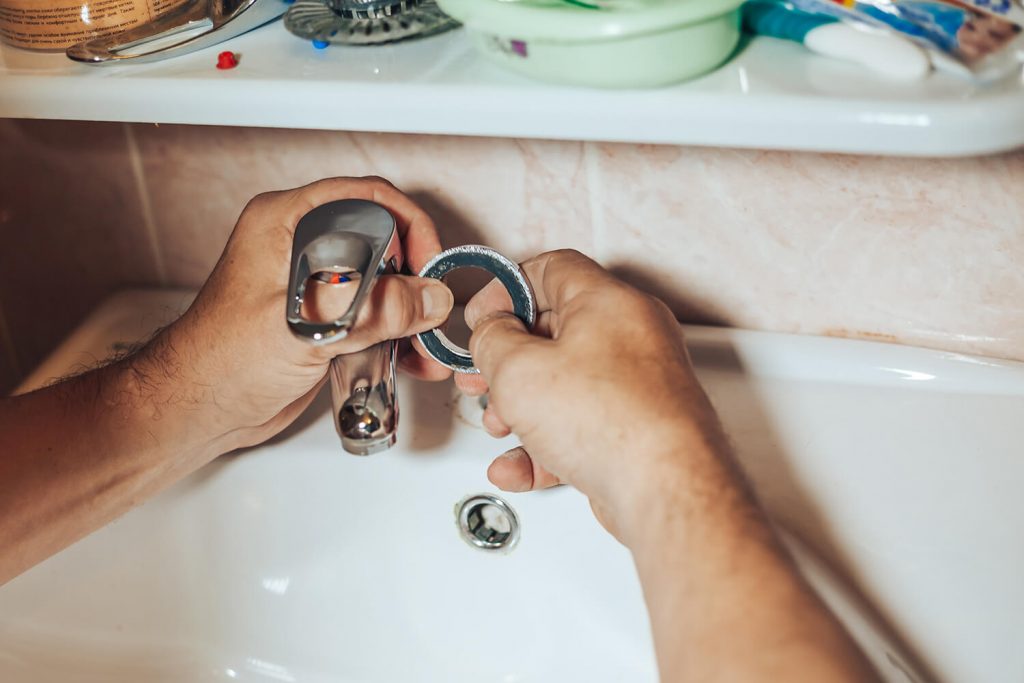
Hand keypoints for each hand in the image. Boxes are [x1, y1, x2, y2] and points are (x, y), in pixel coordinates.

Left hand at [135, 176, 453, 454]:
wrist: (199, 410)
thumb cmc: (221, 360)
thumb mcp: (302, 327)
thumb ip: (370, 309)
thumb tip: (427, 297)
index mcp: (285, 222)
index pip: (366, 198)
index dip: (408, 225)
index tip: (428, 265)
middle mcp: (302, 245)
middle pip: (381, 238)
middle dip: (415, 273)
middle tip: (431, 306)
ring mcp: (314, 282)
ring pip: (383, 279)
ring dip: (411, 309)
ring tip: (427, 341)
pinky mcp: (324, 317)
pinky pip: (374, 314)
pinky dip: (397, 333)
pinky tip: (411, 359)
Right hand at [457, 250, 723, 544]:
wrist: (666, 490)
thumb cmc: (613, 423)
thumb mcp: (518, 369)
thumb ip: (492, 340)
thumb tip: (491, 333)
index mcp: (610, 303)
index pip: (552, 269)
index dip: (506, 288)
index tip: (482, 315)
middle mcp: (633, 337)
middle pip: (555, 331)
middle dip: (507, 360)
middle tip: (482, 376)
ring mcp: (641, 385)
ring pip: (567, 384)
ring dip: (523, 407)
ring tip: (501, 426)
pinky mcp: (641, 429)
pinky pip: (583, 427)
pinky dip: (547, 445)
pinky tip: (520, 467)